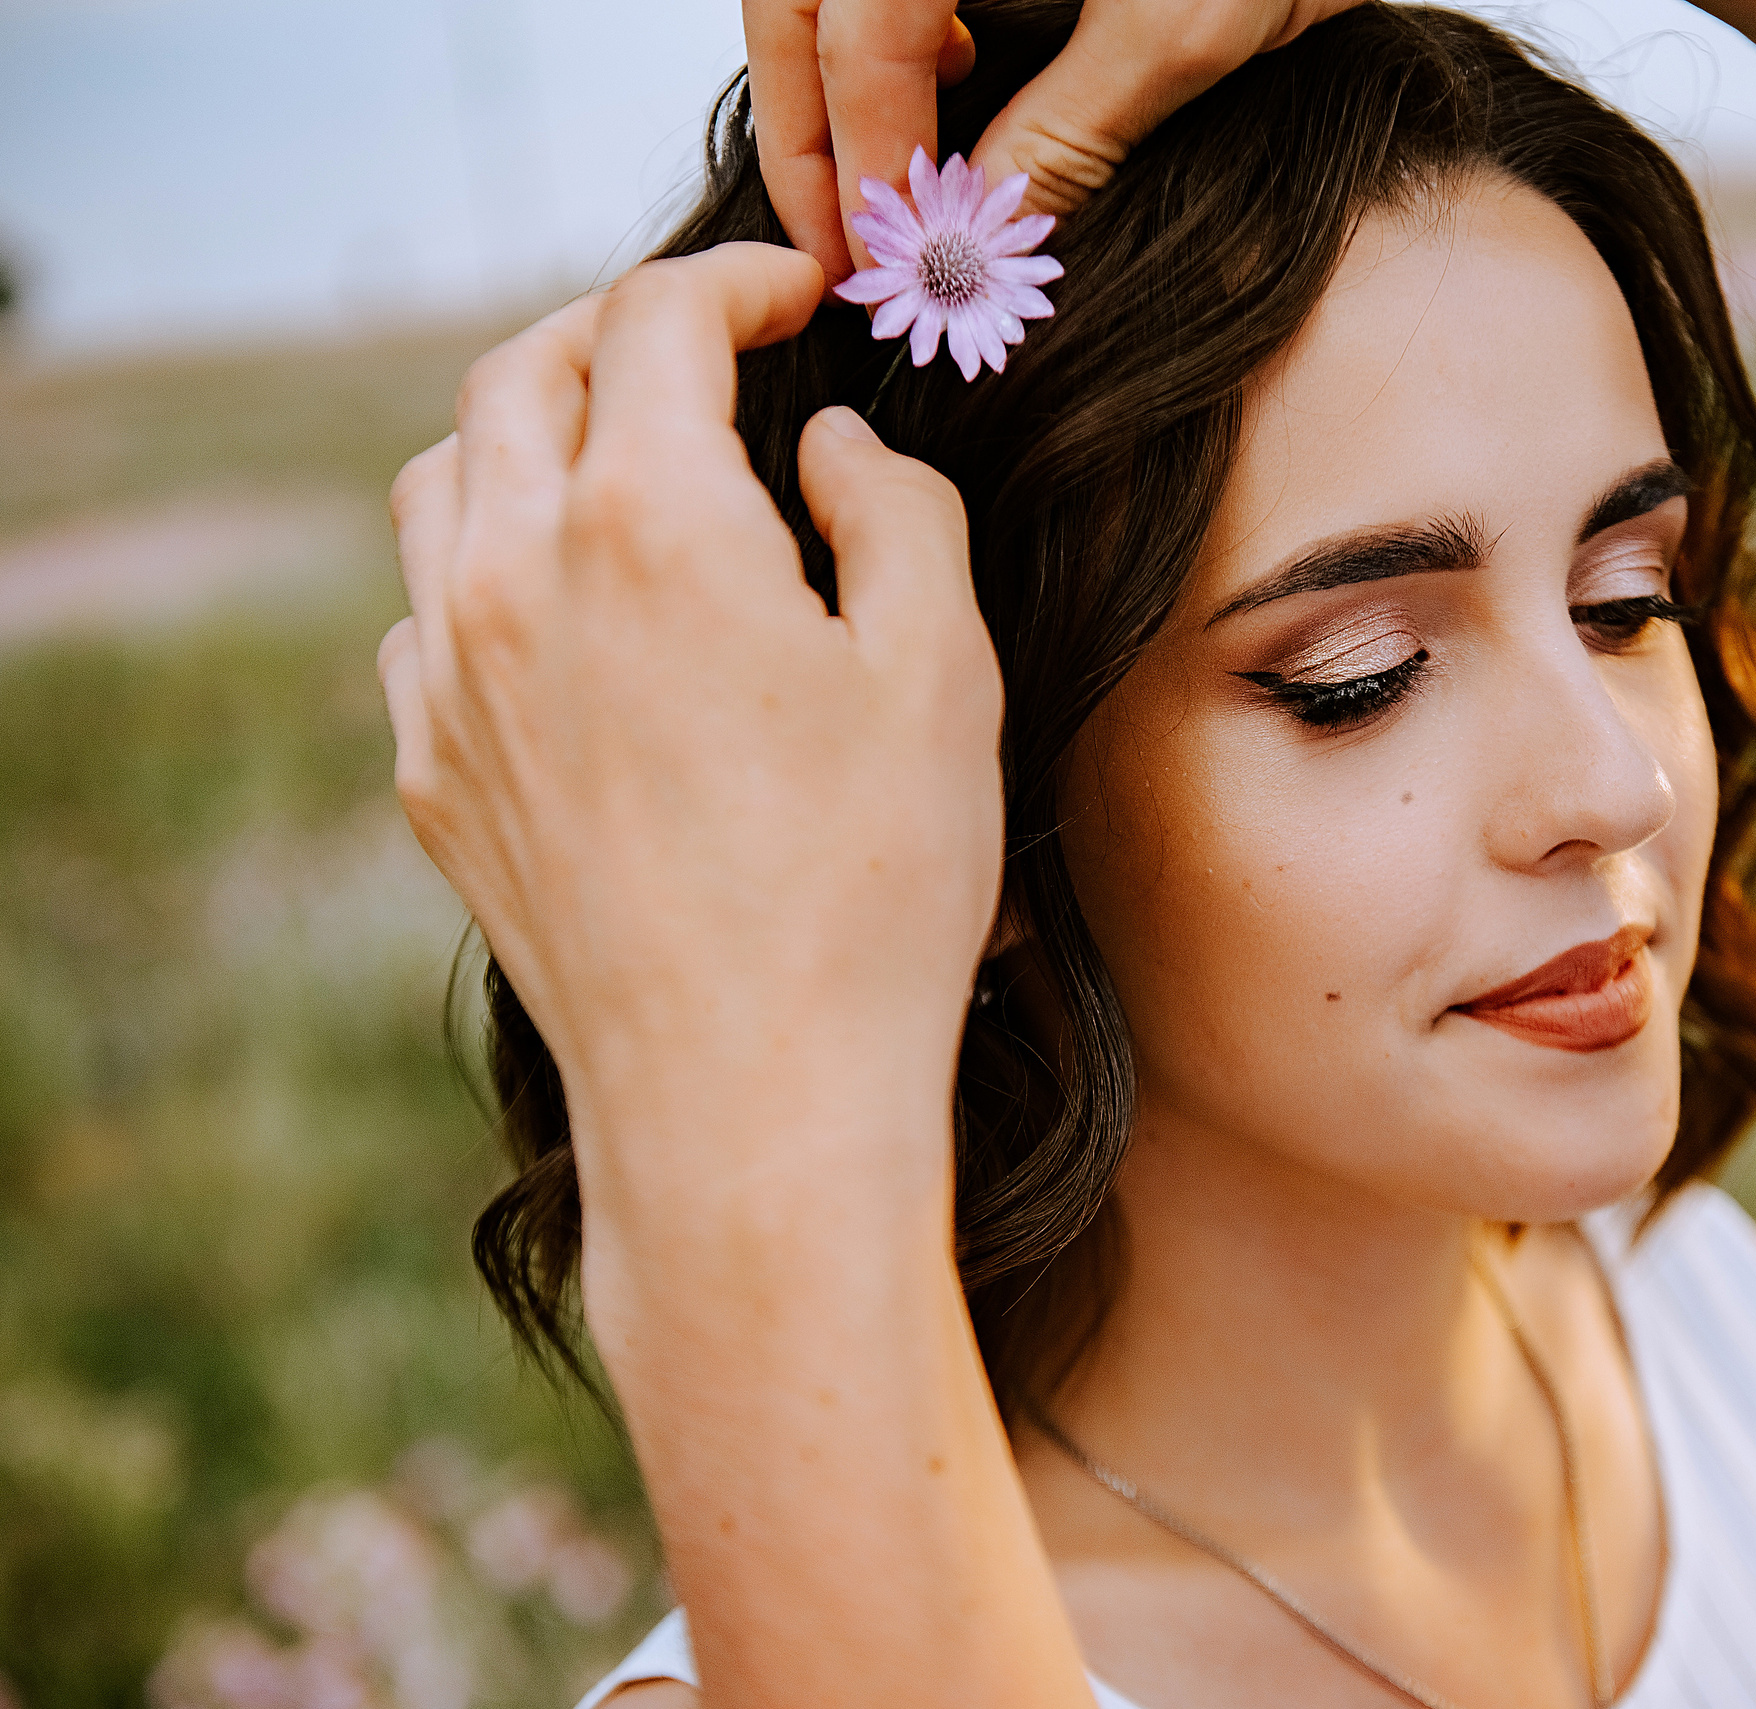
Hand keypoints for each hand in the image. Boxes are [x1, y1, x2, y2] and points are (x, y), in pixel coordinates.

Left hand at [377, 243, 1002, 1168]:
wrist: (752, 1102)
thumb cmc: (872, 889)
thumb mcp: (941, 669)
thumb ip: (894, 509)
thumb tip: (828, 444)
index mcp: (649, 520)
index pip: (660, 319)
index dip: (739, 280)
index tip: (801, 298)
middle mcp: (515, 576)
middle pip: (517, 373)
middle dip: (615, 329)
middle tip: (708, 345)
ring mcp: (450, 683)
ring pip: (441, 484)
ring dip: (526, 432)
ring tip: (619, 459)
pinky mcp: (434, 780)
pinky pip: (424, 619)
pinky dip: (486, 567)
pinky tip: (569, 615)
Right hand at [746, 0, 1365, 276]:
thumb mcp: (1184, 23)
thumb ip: (1069, 129)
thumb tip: (980, 236)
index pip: (854, 37)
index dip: (859, 163)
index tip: (884, 264)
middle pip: (797, 0)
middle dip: (809, 125)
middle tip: (849, 241)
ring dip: (842, 75)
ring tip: (899, 173)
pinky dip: (895, 27)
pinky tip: (955, 75)